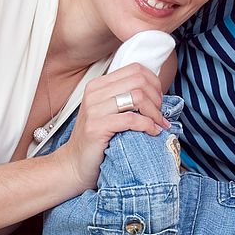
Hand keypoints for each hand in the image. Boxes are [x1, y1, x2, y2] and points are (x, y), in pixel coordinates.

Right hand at [57, 63, 169, 190]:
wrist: (75, 164)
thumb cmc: (98, 140)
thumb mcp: (110, 112)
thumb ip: (126, 98)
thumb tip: (157, 93)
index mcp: (99, 85)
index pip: (135, 69)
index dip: (154, 83)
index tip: (159, 100)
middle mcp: (94, 93)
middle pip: (139, 81)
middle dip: (156, 98)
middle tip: (160, 115)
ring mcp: (93, 109)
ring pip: (137, 97)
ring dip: (155, 112)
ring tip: (158, 124)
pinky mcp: (96, 127)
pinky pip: (131, 119)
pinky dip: (148, 125)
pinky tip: (153, 132)